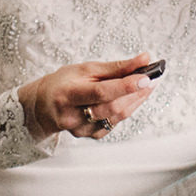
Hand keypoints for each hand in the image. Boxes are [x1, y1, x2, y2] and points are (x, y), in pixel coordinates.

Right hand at [19, 52, 156, 139]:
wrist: (42, 106)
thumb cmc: (63, 83)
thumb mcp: (85, 69)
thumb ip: (115, 67)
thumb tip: (143, 60)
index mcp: (68, 95)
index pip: (101, 92)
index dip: (125, 86)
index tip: (146, 77)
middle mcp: (72, 116)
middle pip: (111, 107)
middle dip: (136, 93)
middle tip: (152, 79)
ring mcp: (80, 130)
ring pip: (116, 117)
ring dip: (136, 101)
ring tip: (147, 86)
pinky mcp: (89, 136)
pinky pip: (114, 124)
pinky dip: (127, 110)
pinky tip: (133, 99)